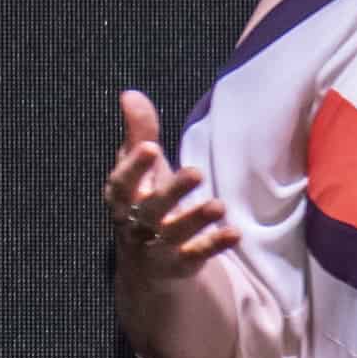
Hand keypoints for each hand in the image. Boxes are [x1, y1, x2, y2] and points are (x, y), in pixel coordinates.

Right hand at [104, 90, 238, 280]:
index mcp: (123, 199)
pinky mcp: (180, 264)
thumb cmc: (143, 201)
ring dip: (196, 221)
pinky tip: (234, 233)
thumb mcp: (140, 169)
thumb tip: (130, 94)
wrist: (144, 264)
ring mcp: (157, 248)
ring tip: (219, 206)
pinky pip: (196, 256)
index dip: (134, 167)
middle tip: (198, 172)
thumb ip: (138, 132)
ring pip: (174, 235)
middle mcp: (135, 225)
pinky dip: (214, 245)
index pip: (122, 184)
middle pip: (150, 210)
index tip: (151, 147)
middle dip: (172, 192)